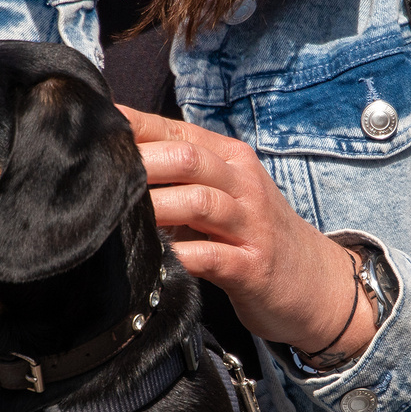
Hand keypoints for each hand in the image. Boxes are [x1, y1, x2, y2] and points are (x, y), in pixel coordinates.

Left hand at [121, 106, 376, 363]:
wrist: (317, 284)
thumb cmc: (254, 237)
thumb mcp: (224, 196)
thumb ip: (181, 179)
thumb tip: (117, 167)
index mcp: (230, 160)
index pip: (177, 132)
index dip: (134, 127)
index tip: (93, 128)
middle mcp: (243, 184)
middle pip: (187, 158)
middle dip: (141, 162)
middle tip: (97, 174)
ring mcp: (250, 224)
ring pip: (199, 201)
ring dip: (156, 205)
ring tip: (116, 213)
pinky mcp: (252, 267)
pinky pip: (212, 256)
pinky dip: (181, 255)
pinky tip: (154, 258)